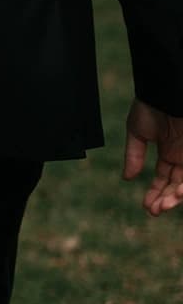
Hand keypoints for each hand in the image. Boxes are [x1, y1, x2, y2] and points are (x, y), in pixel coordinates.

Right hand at [123, 100, 182, 216]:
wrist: (164, 92)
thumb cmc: (150, 106)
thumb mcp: (137, 132)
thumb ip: (134, 155)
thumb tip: (127, 178)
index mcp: (167, 151)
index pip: (163, 179)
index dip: (155, 193)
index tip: (147, 207)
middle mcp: (181, 156)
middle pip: (176, 185)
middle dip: (165, 200)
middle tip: (154, 211)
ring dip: (176, 197)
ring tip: (164, 206)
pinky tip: (176, 193)